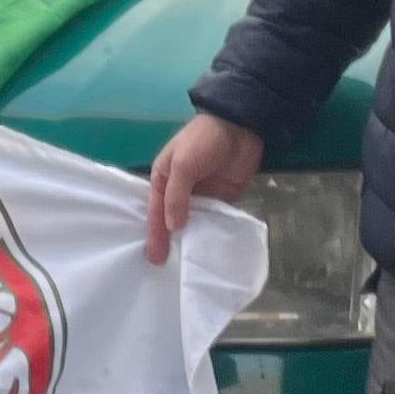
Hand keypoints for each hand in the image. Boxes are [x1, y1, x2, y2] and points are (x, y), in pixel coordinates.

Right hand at [144, 113, 262, 263]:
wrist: (240, 127)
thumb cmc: (203, 139)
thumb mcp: (183, 164)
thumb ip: (177, 196)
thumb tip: (173, 227)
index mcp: (163, 178)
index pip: (156, 211)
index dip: (155, 234)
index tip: (154, 257)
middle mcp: (179, 190)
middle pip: (171, 220)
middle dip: (168, 241)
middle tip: (165, 267)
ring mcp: (201, 196)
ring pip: (192, 223)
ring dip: (190, 240)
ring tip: (187, 265)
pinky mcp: (221, 200)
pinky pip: (214, 220)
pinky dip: (210, 233)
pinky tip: (210, 250)